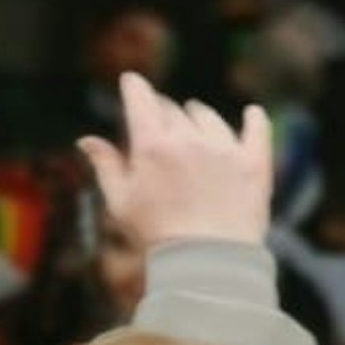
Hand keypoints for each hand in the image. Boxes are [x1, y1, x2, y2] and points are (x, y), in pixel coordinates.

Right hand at [78, 71, 273, 253]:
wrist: (208, 263)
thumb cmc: (157, 237)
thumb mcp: (121, 203)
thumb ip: (106, 166)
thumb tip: (87, 140)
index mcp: (152, 144)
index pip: (141, 99)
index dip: (134, 87)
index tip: (132, 82)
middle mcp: (189, 139)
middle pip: (174, 109)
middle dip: (163, 111)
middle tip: (160, 121)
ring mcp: (225, 149)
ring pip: (209, 118)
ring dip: (198, 116)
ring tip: (195, 122)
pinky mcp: (254, 164)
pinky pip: (257, 130)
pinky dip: (254, 120)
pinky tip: (252, 114)